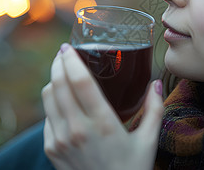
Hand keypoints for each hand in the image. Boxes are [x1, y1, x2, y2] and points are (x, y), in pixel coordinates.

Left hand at [41, 43, 163, 169]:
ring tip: (62, 72)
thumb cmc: (132, 169)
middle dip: (58, 63)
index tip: (68, 47)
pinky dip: (52, 102)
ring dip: (53, 80)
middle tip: (63, 53)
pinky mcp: (52, 149)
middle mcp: (77, 129)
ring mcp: (61, 140)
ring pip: (48, 98)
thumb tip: (156, 82)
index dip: (71, 60)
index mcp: (103, 123)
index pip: (80, 82)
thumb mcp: (148, 141)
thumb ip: (155, 109)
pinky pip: (47, 116)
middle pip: (58, 85)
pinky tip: (62, 99)